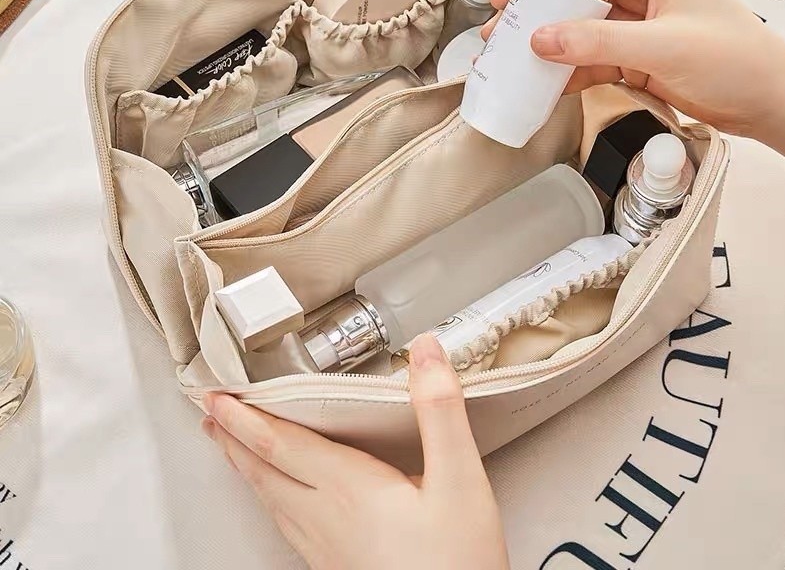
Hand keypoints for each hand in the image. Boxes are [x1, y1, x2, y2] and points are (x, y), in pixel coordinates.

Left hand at [201, 333, 508, 569]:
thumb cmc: (455, 564)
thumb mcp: (459, 479)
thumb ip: (438, 411)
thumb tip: (426, 353)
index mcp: (347, 488)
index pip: (278, 443)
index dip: (242, 416)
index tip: (215, 396)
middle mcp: (326, 517)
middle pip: (263, 470)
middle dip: (231, 437)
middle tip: (208, 414)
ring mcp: (327, 547)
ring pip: (270, 499)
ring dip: (245, 466)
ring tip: (230, 447)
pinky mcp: (337, 565)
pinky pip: (286, 522)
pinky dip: (269, 496)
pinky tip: (278, 502)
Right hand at [485, 0, 784, 163]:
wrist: (768, 102)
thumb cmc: (736, 59)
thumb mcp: (663, 46)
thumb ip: (598, 43)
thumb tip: (541, 39)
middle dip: (533, 13)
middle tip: (498, 33)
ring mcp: (633, 28)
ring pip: (575, 32)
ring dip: (543, 47)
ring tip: (506, 62)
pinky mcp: (632, 61)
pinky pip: (587, 63)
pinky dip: (564, 74)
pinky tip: (540, 84)